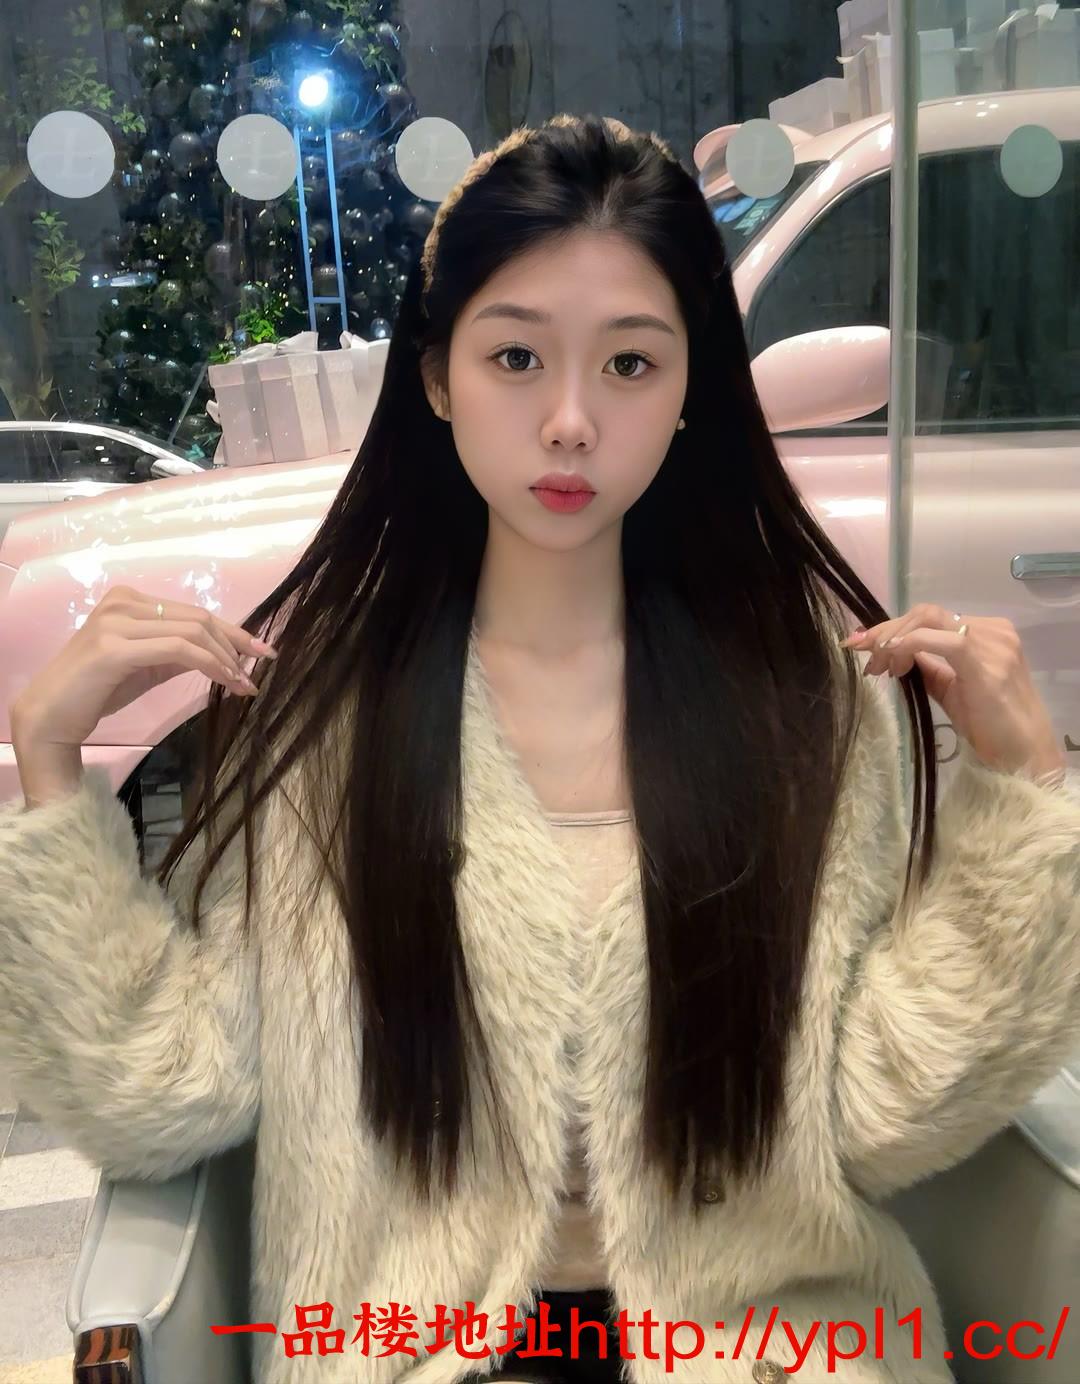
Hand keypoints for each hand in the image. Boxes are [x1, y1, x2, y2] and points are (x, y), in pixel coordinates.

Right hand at [9, 584, 277, 749]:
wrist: (51, 715)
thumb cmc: (96, 691)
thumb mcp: (146, 666)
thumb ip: (178, 653)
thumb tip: (223, 655)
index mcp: (129, 600)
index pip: (193, 612)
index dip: (233, 631)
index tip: (262, 651)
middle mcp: (123, 602)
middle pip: (199, 618)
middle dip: (236, 644)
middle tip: (259, 670)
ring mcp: (117, 621)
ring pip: (193, 632)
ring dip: (226, 659)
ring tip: (243, 682)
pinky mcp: (115, 647)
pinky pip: (178, 650)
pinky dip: (209, 664)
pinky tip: (225, 681)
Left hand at [839, 603, 1064, 779]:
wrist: (1022, 753)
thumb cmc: (990, 726)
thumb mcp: (952, 689)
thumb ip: (929, 666)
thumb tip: (897, 654)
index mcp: (985, 632)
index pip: (930, 619)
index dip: (892, 628)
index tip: (862, 645)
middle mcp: (991, 629)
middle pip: (924, 614)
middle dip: (884, 631)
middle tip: (860, 653)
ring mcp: (990, 640)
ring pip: (926, 620)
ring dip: (891, 640)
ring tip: (877, 667)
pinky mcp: (983, 658)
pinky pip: (935, 639)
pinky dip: (907, 646)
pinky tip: (893, 664)